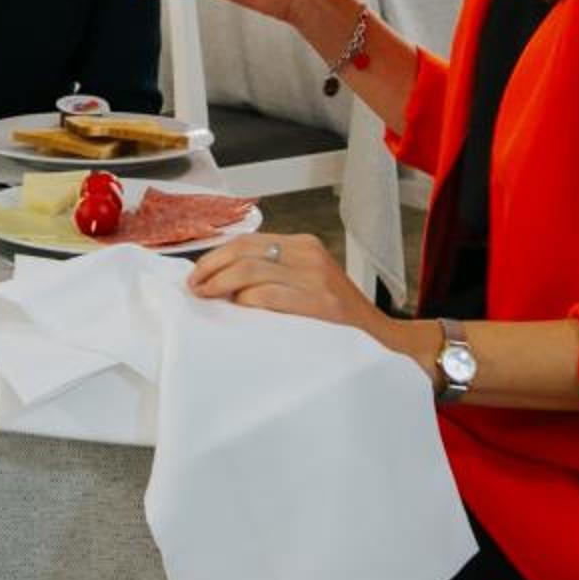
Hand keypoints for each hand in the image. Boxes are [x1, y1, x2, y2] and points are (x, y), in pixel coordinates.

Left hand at [187, 232, 393, 343]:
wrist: (382, 338)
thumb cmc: (337, 317)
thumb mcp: (308, 282)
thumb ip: (273, 275)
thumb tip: (222, 281)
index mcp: (304, 245)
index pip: (248, 241)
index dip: (216, 256)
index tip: (198, 274)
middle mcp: (309, 254)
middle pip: (245, 250)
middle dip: (212, 268)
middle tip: (196, 287)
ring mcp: (316, 277)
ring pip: (252, 269)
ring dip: (222, 284)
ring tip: (208, 297)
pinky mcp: (321, 303)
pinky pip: (270, 295)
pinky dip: (247, 301)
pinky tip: (238, 309)